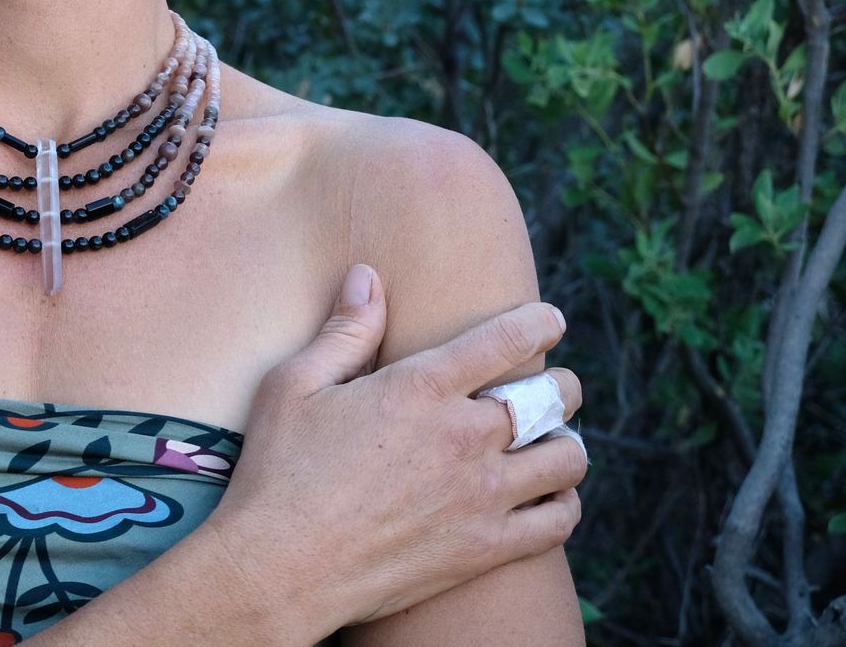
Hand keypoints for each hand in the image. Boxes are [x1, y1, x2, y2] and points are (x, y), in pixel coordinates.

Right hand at [203, 264, 584, 635]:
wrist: (281, 567)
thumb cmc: (278, 472)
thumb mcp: (294, 386)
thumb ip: (343, 331)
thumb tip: (367, 276)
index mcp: (420, 389)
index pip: (506, 340)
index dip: (539, 323)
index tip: (550, 320)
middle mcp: (463, 437)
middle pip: (552, 399)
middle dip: (562, 386)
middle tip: (554, 388)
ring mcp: (480, 496)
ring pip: (567, 460)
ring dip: (566, 444)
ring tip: (551, 443)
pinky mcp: (484, 548)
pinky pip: (558, 522)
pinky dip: (565, 504)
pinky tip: (548, 497)